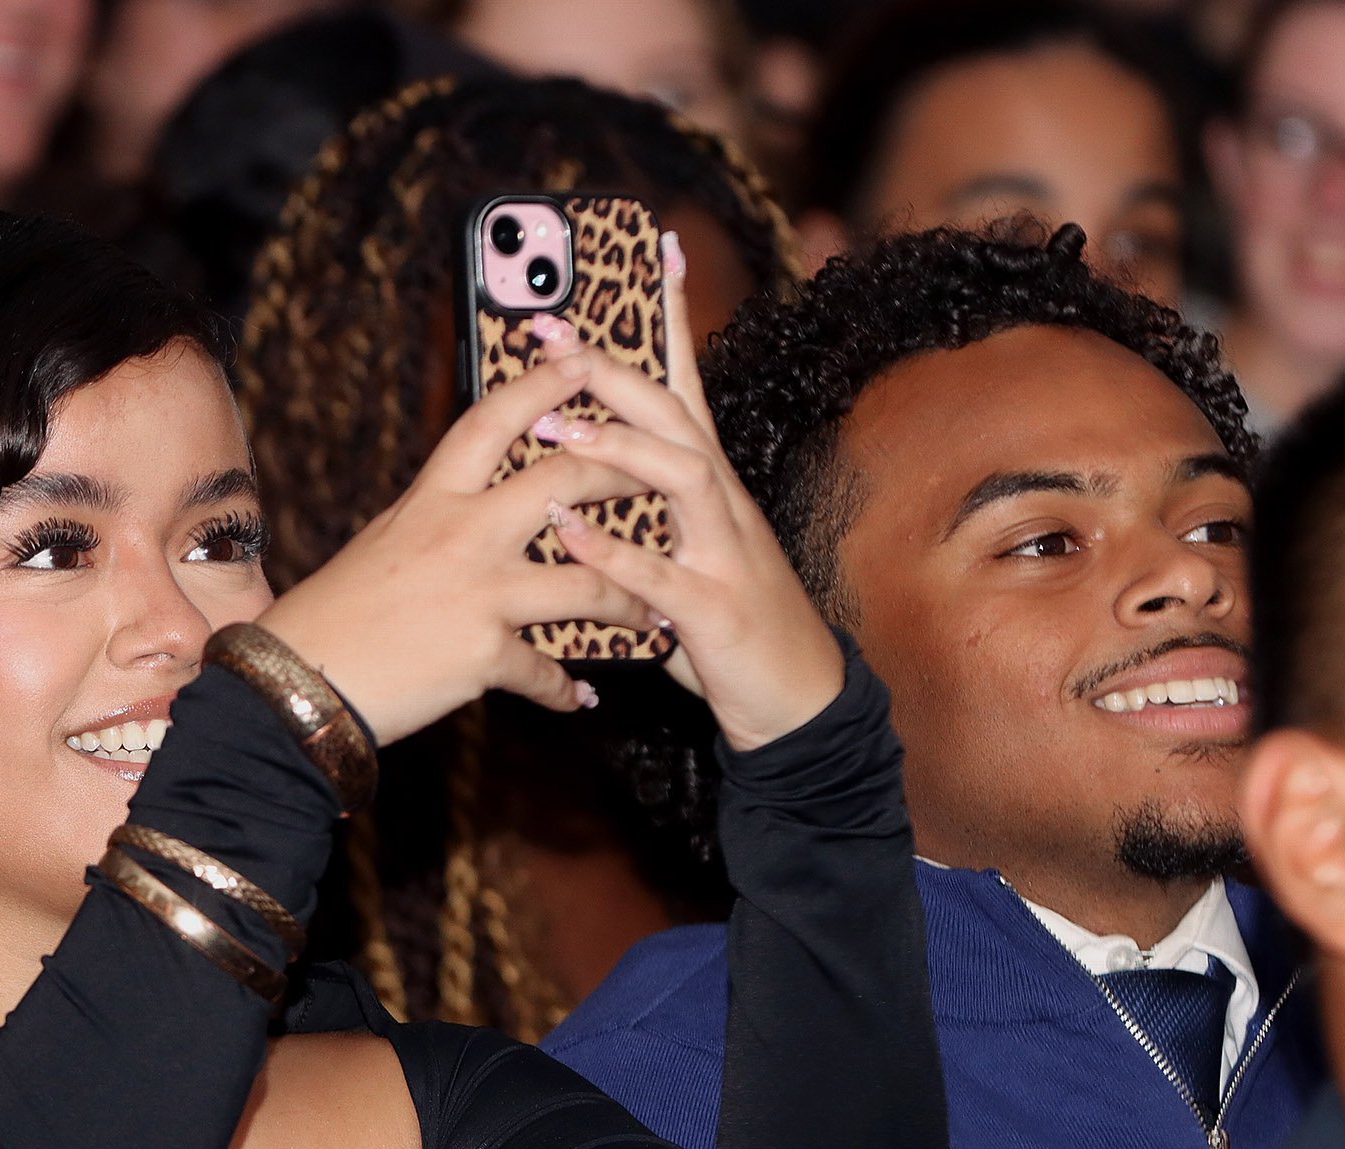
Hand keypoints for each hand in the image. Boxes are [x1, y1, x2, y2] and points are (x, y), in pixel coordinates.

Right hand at [254, 350, 660, 747]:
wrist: (296, 685)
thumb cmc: (333, 616)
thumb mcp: (384, 541)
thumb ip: (437, 515)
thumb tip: (474, 496)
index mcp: (431, 498)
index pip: (494, 420)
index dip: (544, 384)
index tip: (585, 359)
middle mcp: (461, 534)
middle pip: (568, 481)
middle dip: (627, 475)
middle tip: (667, 476)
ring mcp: (478, 593)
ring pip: (589, 582)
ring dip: (632, 600)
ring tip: (655, 612)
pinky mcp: (484, 656)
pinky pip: (547, 670)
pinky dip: (566, 689)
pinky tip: (581, 696)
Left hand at [534, 232, 843, 750]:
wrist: (792, 702)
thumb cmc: (724, 620)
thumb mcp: (677, 548)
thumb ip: (632, 507)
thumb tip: (569, 469)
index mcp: (706, 482)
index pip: (685, 382)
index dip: (671, 317)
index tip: (650, 249)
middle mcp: (720, 501)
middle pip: (673, 412)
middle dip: (613, 366)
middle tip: (551, 331)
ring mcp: (723, 552)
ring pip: (678, 476)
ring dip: (615, 448)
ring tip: (553, 429)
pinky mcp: (714, 610)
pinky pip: (661, 576)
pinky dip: (612, 553)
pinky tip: (567, 534)